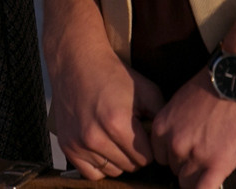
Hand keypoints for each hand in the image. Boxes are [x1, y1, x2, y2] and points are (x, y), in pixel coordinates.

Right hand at [47, 28, 161, 179]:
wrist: (77, 62)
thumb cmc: (113, 75)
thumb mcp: (146, 90)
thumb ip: (160, 117)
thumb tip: (167, 142)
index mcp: (118, 123)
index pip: (146, 158)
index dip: (149, 146)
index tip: (143, 133)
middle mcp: (96, 137)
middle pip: (130, 166)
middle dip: (134, 153)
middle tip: (130, 133)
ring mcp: (79, 144)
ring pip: (112, 171)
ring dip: (118, 159)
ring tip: (115, 138)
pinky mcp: (68, 147)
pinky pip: (91, 173)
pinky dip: (100, 164)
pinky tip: (102, 147)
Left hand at [147, 75, 235, 188]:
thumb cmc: (213, 86)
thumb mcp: (180, 103)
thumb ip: (175, 126)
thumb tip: (178, 142)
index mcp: (162, 127)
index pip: (160, 156)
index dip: (175, 155)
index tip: (187, 152)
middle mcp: (174, 144)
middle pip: (174, 169)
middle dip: (188, 163)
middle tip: (205, 151)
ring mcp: (194, 156)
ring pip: (187, 182)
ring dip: (199, 175)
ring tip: (214, 160)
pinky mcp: (216, 165)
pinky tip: (212, 181)